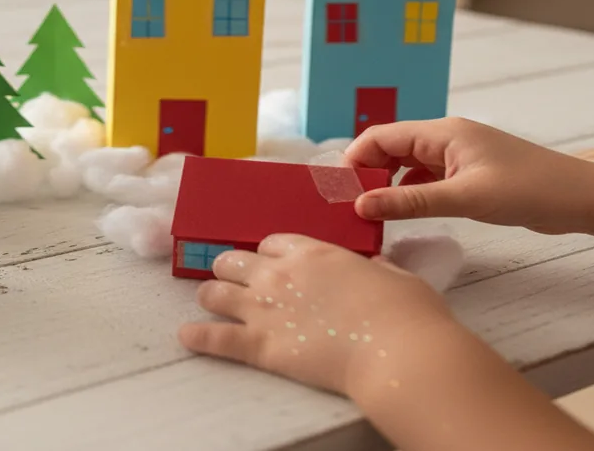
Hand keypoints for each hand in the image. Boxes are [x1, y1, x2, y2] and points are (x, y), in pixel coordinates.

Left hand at [178, 234, 458, 397]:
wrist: (399, 353)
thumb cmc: (407, 314)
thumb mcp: (394, 275)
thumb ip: (375, 268)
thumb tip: (374, 269)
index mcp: (312, 252)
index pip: (271, 242)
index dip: (268, 252)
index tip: (269, 261)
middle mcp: (280, 274)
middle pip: (235, 261)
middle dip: (231, 269)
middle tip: (232, 279)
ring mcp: (266, 308)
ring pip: (216, 292)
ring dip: (211, 296)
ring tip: (209, 301)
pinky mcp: (261, 346)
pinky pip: (217, 338)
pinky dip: (199, 337)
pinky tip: (186, 336)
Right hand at [345, 117, 593, 235]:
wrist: (579, 199)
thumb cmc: (530, 189)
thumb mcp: (465, 198)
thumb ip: (411, 202)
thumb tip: (361, 204)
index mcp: (441, 132)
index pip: (381, 136)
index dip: (355, 159)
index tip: (337, 187)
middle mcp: (444, 139)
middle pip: (389, 148)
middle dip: (366, 172)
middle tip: (348, 202)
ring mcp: (455, 157)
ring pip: (406, 165)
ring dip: (386, 184)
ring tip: (368, 209)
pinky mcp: (466, 175)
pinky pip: (424, 179)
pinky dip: (408, 193)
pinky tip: (400, 211)